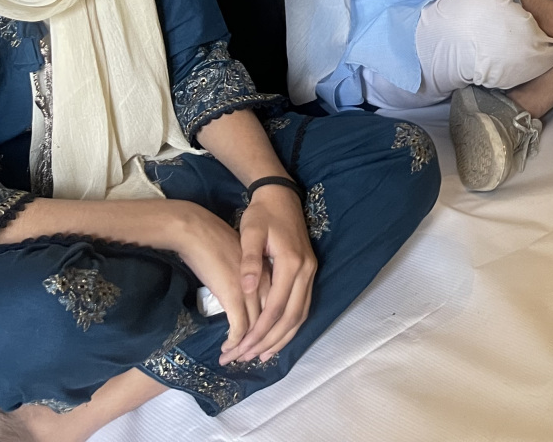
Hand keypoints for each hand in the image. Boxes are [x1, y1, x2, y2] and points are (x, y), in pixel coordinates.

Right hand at [169, 201, 259, 361]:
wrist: (198, 230)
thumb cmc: (218, 241)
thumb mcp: (244, 258)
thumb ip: (254, 276)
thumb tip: (252, 293)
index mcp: (274, 272)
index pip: (281, 309)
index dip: (274, 330)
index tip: (264, 345)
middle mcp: (267, 283)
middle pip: (272, 323)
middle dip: (262, 346)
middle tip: (249, 360)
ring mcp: (251, 290)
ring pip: (257, 329)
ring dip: (246, 349)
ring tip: (233, 359)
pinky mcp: (234, 294)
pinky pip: (239, 327)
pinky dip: (235, 342)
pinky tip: (226, 349)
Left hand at [229, 185, 317, 364]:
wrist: (281, 195)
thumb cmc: (262, 213)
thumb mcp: (250, 232)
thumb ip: (249, 260)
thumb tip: (246, 288)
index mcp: (291, 263)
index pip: (276, 307)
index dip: (259, 330)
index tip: (241, 347)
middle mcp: (306, 271)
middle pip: (291, 317)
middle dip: (270, 341)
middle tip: (248, 357)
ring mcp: (311, 272)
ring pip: (301, 315)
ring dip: (283, 338)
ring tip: (262, 355)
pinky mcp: (309, 272)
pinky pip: (303, 306)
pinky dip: (291, 325)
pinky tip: (278, 336)